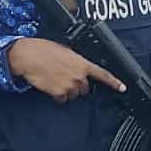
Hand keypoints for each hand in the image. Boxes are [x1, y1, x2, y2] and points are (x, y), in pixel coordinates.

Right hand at [7, 37, 125, 102]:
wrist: (28, 56)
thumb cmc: (43, 50)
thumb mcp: (65, 51)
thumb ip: (76, 60)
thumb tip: (77, 66)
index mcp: (82, 63)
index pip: (103, 74)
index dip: (114, 82)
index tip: (122, 88)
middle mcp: (79, 75)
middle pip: (85, 88)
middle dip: (77, 85)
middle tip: (65, 77)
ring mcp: (70, 85)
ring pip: (74, 95)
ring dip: (67, 91)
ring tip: (55, 79)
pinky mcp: (59, 93)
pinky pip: (62, 100)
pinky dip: (57, 96)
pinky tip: (50, 86)